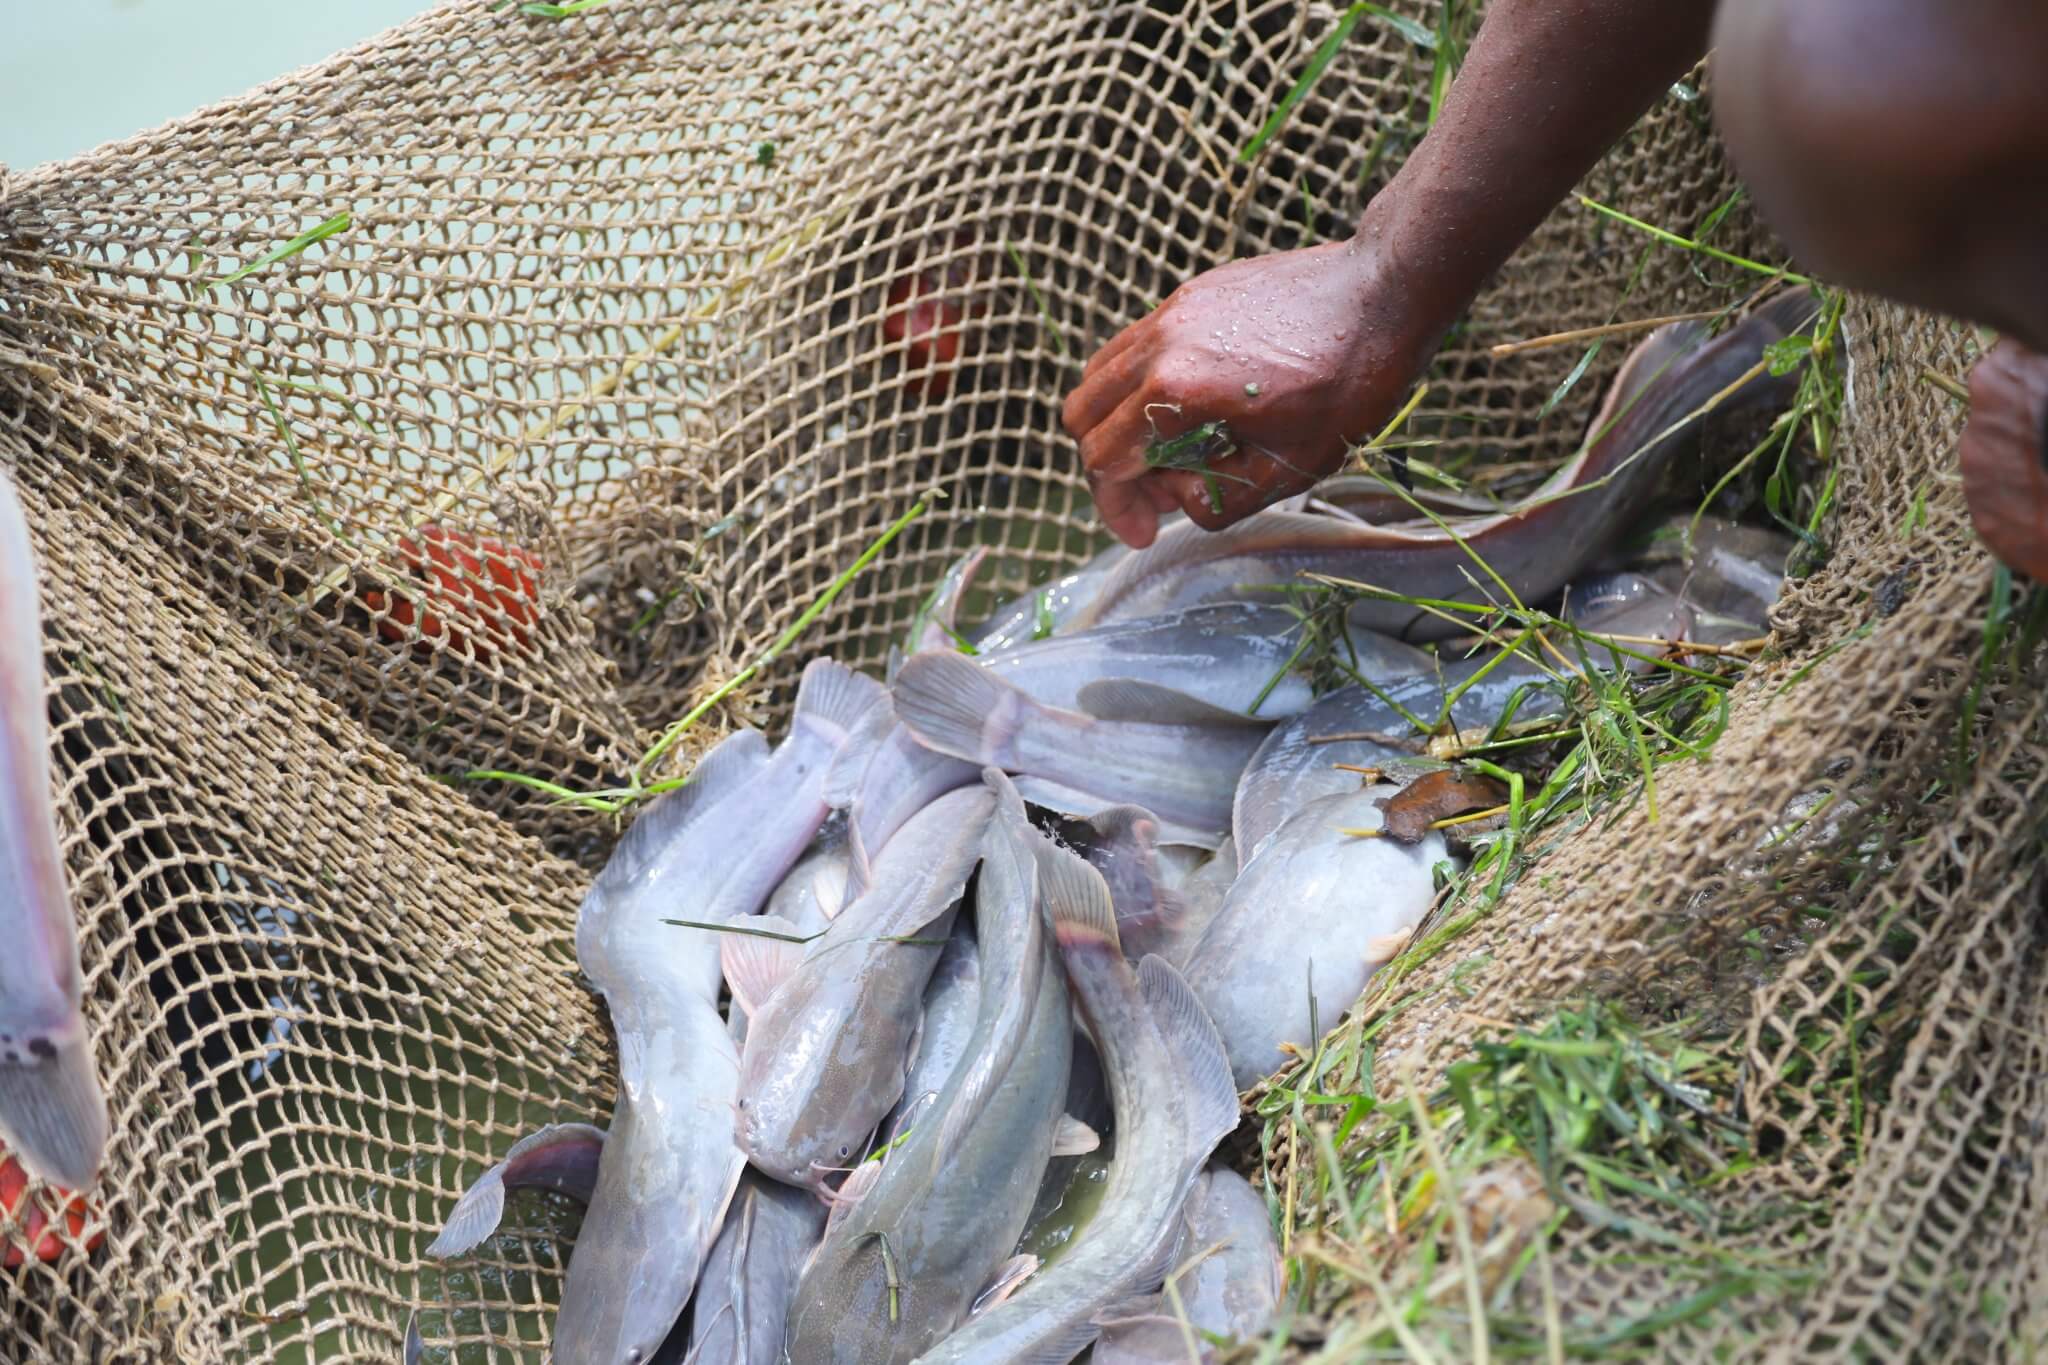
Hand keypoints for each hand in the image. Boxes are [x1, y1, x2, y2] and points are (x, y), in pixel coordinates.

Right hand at [1062, 240, 1434, 546]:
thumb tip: (1179, 497)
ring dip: (1118, 423)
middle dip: (1109, 467)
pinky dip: (1141, 387)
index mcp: (1177, 391)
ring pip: (1099, 376)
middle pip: (1083, 416)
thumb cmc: (1347, 385)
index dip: (1117, 508)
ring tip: (1171, 449)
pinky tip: (1195, 406)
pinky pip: (1134, 347)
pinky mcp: (1189, 296)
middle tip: (1157, 492)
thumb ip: (1217, 500)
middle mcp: (1159, 345)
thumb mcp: (1289, 470)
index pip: (1104, 460)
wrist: (1384, 294)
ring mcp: (1170, 312)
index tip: (1144, 533)